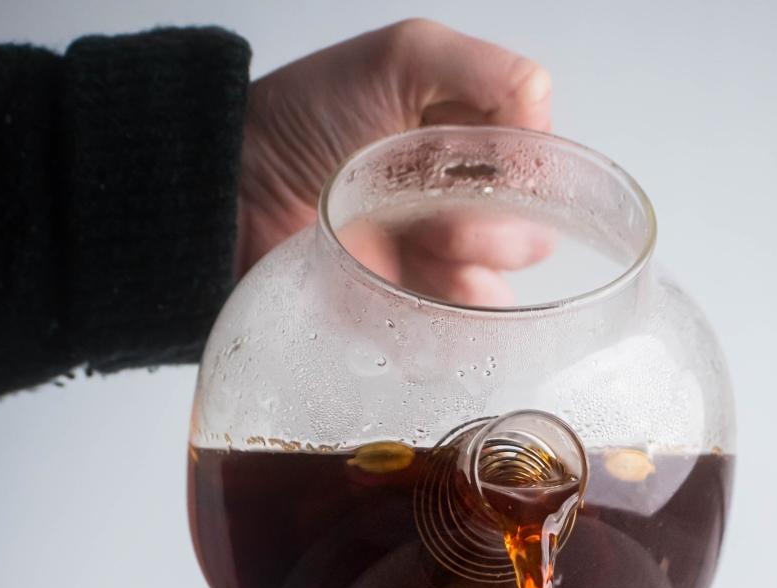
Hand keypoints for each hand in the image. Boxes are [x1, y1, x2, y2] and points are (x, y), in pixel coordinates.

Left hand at [237, 19, 552, 303]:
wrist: (234, 185)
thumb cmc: (307, 114)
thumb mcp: (405, 57)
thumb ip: (487, 71)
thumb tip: (541, 112)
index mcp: (471, 146)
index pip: (540, 175)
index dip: (527, 182)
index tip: (491, 176)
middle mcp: (457, 207)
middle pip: (527, 239)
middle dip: (497, 235)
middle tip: (444, 228)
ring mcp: (428, 267)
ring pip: (494, 296)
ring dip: (474, 284)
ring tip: (427, 261)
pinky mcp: (399, 316)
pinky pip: (449, 340)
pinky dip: (447, 329)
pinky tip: (423, 306)